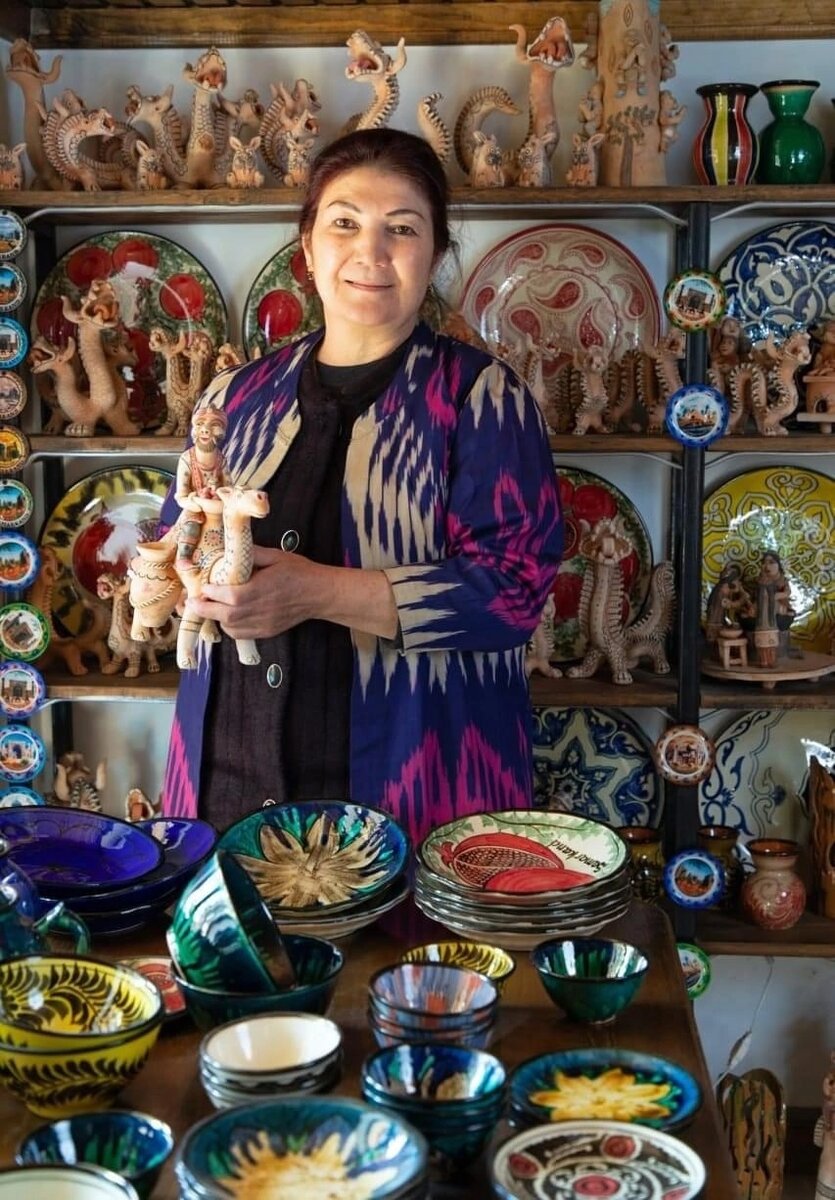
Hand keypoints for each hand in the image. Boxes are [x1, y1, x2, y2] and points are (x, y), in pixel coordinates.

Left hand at [186, 544, 398, 640]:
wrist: (319, 594)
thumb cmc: (299, 572)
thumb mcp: (275, 556)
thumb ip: (251, 554)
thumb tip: (231, 549)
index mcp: (259, 589)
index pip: (227, 595)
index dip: (210, 592)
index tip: (201, 586)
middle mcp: (258, 610)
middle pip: (223, 615)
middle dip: (204, 609)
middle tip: (192, 602)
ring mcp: (262, 624)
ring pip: (230, 627)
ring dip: (216, 618)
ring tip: (209, 607)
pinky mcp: (266, 632)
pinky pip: (241, 634)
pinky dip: (229, 627)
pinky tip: (227, 617)